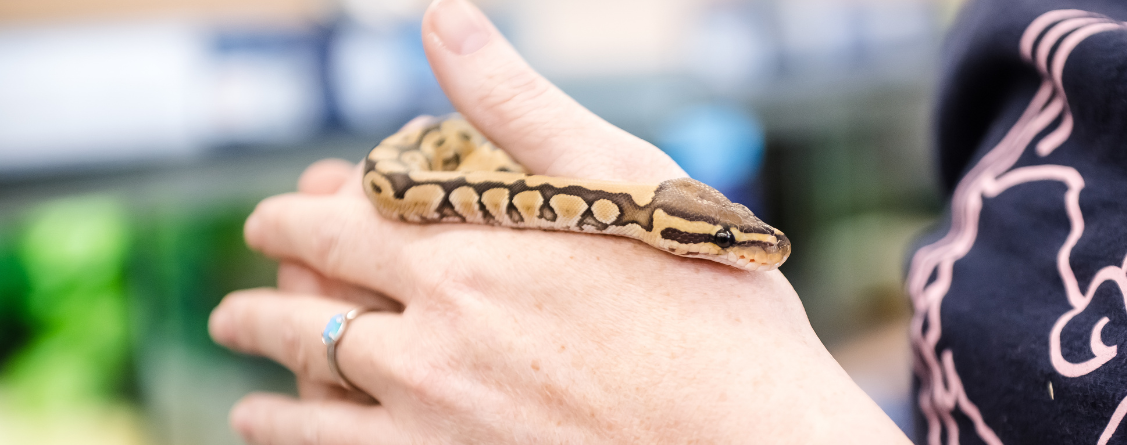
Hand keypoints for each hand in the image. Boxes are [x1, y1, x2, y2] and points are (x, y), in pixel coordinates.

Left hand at [208, 0, 906, 442]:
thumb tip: (444, 21)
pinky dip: (287, 440)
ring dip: (265, 371)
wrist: (757, 439)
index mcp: (466, 256)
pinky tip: (269, 432)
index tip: (276, 219)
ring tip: (246, 363)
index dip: (292, 218)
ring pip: (307, 394)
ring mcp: (435, 425)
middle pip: (308, 309)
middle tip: (244, 296)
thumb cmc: (708, 304)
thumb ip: (518, 106)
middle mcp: (431, 343)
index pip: (335, 225)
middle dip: (263, 297)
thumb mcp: (621, 180)